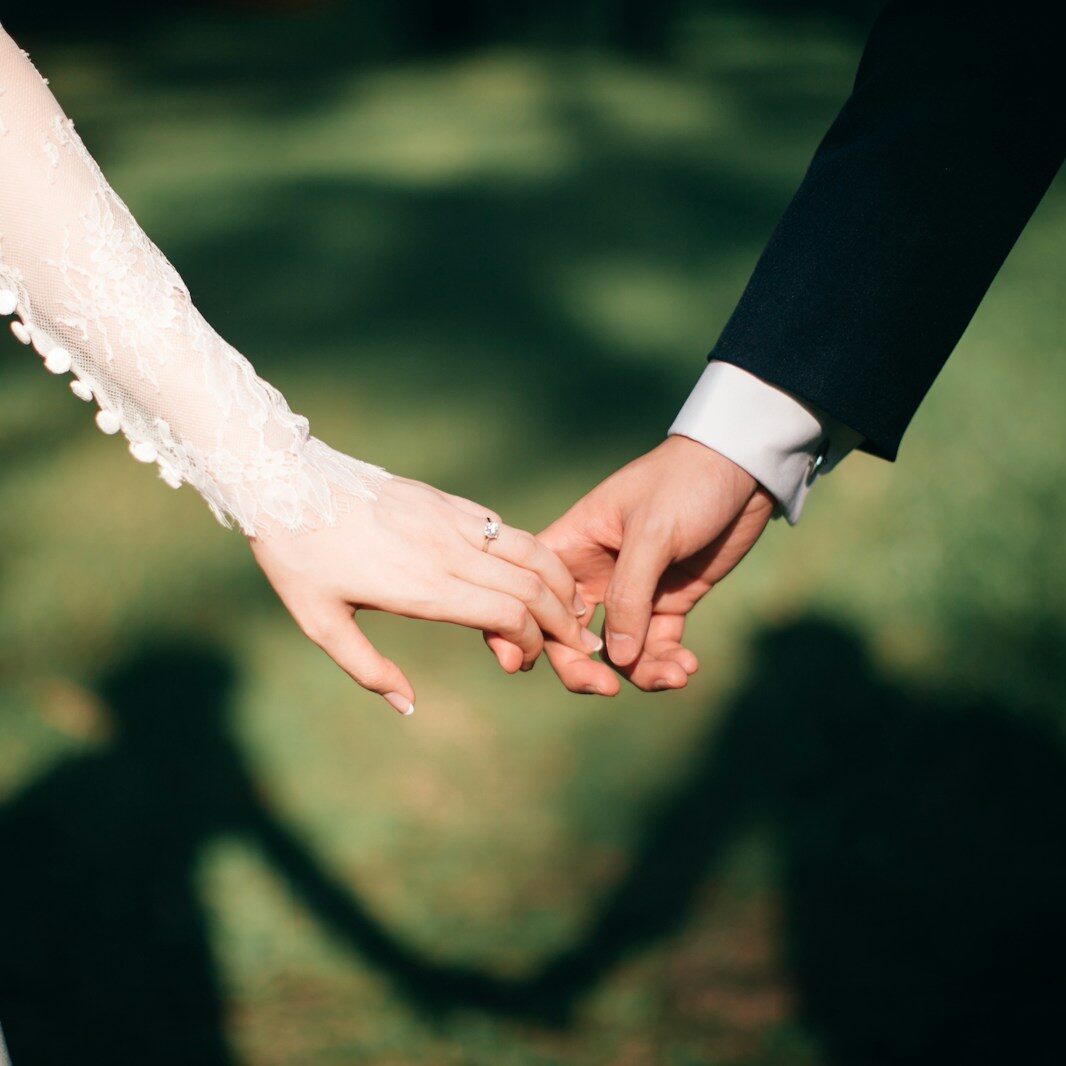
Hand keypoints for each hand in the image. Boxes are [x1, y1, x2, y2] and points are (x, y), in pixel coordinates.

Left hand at [249, 476, 600, 714]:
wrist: (285, 482)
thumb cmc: (298, 558)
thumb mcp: (320, 624)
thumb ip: (368, 669)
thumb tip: (408, 706)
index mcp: (423, 587)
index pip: (508, 614)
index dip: (530, 642)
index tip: (520, 662)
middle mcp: (447, 552)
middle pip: (533, 585)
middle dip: (563, 620)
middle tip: (576, 644)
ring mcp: (451, 520)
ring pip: (530, 550)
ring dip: (561, 581)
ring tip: (574, 607)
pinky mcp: (446, 501)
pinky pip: (504, 527)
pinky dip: (533, 552)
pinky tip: (537, 570)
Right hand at [531, 436, 773, 693]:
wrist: (743, 468)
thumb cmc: (685, 483)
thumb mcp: (652, 533)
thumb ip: (629, 595)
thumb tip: (615, 659)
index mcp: (572, 545)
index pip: (533, 594)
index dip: (524, 630)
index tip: (530, 664)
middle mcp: (593, 573)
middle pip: (569, 636)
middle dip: (583, 668)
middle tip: (607, 690)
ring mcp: (632, 591)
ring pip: (617, 650)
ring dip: (640, 672)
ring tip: (675, 675)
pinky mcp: (668, 601)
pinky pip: (656, 646)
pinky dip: (667, 662)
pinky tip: (687, 667)